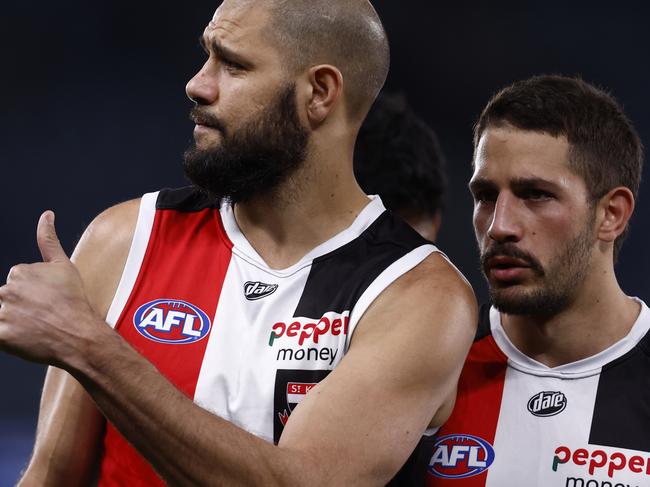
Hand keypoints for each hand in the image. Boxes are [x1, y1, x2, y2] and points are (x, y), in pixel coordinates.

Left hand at [0, 211, 100, 366]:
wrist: (80, 334)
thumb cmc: (74, 301)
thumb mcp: (64, 266)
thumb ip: (48, 239)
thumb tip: (46, 214)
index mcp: (20, 272)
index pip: (18, 282)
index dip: (33, 293)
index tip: (47, 301)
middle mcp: (7, 290)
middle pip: (7, 298)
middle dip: (22, 307)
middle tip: (44, 316)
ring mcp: (3, 313)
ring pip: (3, 315)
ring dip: (15, 322)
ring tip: (36, 328)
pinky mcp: (0, 335)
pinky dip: (7, 336)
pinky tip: (22, 336)